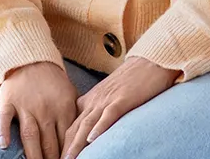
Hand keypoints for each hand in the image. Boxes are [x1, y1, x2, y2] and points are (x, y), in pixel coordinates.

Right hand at [0, 60, 76, 158]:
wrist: (32, 57)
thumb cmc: (52, 81)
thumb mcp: (70, 94)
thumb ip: (74, 114)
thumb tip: (82, 137)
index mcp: (64, 106)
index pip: (67, 137)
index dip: (67, 153)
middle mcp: (46, 108)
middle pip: (49, 141)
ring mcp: (26, 105)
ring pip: (30, 135)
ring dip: (33, 154)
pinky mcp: (9, 101)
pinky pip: (5, 117)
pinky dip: (3, 130)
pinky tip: (4, 144)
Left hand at [61, 57, 179, 157]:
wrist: (151, 60)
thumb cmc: (133, 79)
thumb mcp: (110, 95)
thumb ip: (99, 111)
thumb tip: (90, 132)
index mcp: (91, 99)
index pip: (72, 125)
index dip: (63, 143)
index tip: (58, 157)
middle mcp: (95, 100)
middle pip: (75, 128)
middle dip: (66, 147)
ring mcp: (108, 99)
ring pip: (87, 124)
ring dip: (76, 144)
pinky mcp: (123, 99)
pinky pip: (109, 114)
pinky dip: (100, 127)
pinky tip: (92, 139)